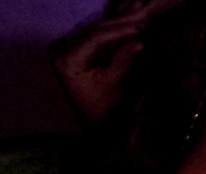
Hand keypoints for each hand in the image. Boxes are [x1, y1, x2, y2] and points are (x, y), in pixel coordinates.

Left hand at [49, 7, 152, 125]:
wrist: (99, 130)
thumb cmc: (104, 111)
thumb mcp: (114, 85)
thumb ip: (123, 60)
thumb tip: (138, 41)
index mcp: (67, 61)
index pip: (93, 37)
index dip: (116, 29)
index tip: (137, 26)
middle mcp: (65, 53)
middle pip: (95, 30)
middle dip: (120, 21)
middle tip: (140, 11)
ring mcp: (72, 52)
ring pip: (98, 30)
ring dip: (119, 21)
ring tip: (138, 9)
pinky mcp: (82, 54)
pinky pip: (101, 37)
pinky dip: (116, 30)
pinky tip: (129, 18)